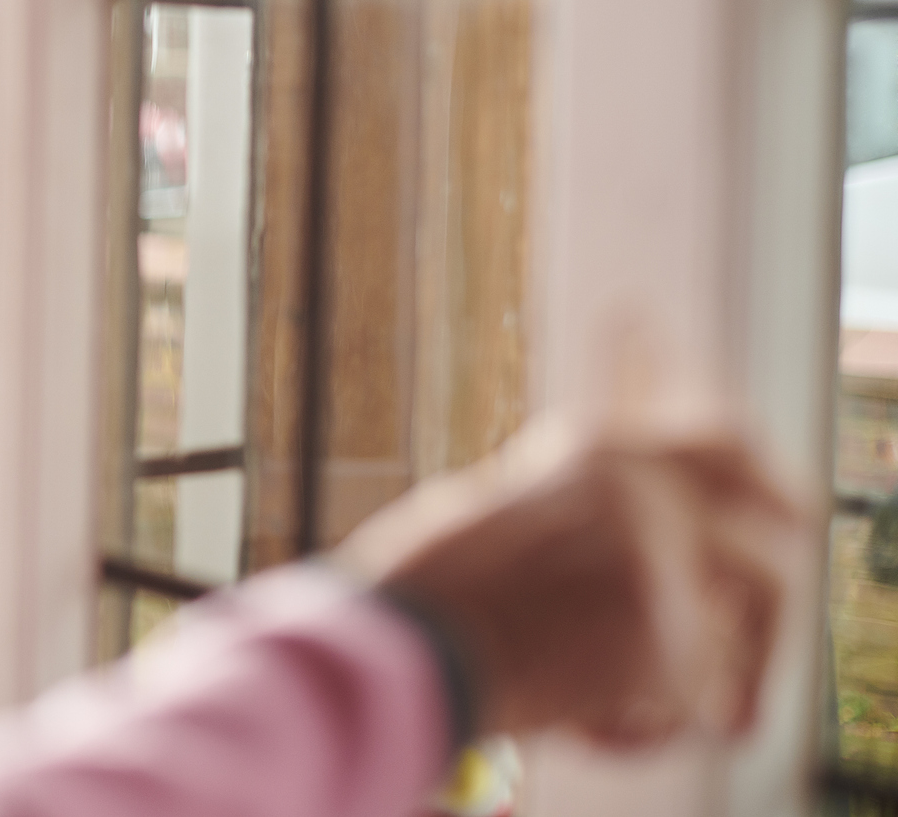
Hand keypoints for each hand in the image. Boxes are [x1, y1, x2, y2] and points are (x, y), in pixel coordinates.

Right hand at [335, 416, 804, 745]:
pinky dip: (639, 729)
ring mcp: (660, 561)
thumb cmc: (426, 592)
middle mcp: (646, 492)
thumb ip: (584, 511)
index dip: (766, 494)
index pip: (729, 446)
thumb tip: (646, 539)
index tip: (780, 534)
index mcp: (604, 451)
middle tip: (743, 686)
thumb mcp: (508, 514)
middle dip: (767, 622)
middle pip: (768, 551)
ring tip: (608, 715)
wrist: (396, 643)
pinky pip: (686, 701)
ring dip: (683, 689)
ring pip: (723, 643)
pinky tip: (576, 729)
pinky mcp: (661, 635)